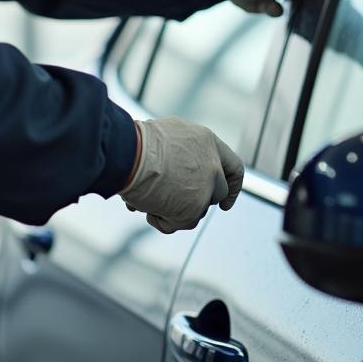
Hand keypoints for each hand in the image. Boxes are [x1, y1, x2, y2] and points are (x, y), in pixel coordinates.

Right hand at [120, 117, 244, 233]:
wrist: (129, 154)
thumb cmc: (138, 144)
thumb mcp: (168, 138)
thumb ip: (183, 154)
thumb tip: (177, 175)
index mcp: (207, 142)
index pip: (233, 167)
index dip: (232, 186)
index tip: (224, 203)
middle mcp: (212, 165)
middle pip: (217, 193)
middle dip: (196, 201)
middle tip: (173, 201)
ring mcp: (205, 188)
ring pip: (197, 210)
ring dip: (174, 209)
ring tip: (147, 198)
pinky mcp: (193, 208)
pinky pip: (180, 223)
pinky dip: (163, 221)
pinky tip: (145, 208)